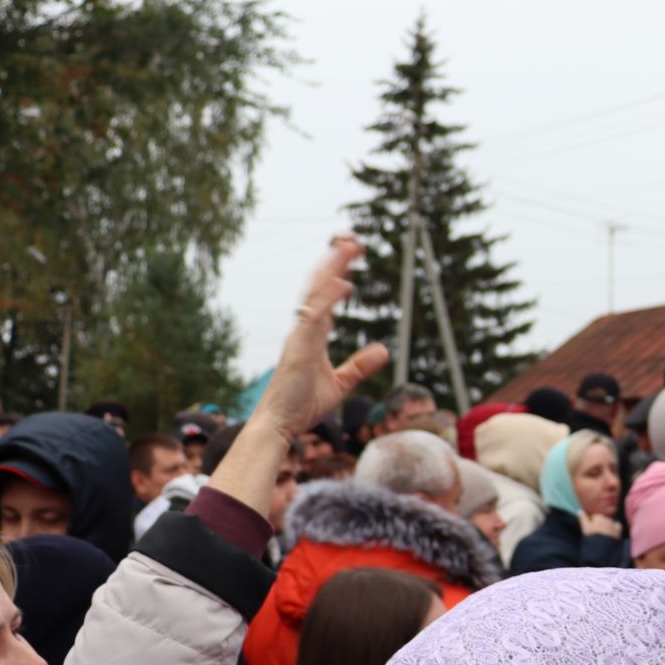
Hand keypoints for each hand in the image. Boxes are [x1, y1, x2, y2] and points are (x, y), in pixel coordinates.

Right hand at [251, 237, 390, 438]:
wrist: (280, 425)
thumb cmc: (302, 405)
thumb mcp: (341, 383)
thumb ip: (360, 366)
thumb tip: (384, 350)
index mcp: (312, 335)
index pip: (327, 296)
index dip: (339, 273)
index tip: (353, 255)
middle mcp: (304, 330)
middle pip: (320, 287)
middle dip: (336, 261)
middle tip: (354, 239)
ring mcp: (300, 337)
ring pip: (316, 295)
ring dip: (332, 269)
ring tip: (349, 246)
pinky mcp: (299, 349)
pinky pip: (314, 318)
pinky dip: (328, 299)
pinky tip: (343, 282)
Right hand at [580, 513, 623, 538]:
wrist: (602, 547)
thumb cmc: (592, 537)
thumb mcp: (585, 528)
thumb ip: (583, 518)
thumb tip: (579, 511)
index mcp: (598, 517)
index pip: (595, 517)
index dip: (592, 523)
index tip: (591, 529)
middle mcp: (607, 518)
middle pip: (603, 519)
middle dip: (601, 524)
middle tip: (598, 532)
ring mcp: (613, 524)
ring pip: (610, 522)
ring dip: (608, 525)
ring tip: (604, 534)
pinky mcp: (618, 529)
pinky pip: (618, 526)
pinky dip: (615, 528)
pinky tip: (612, 532)